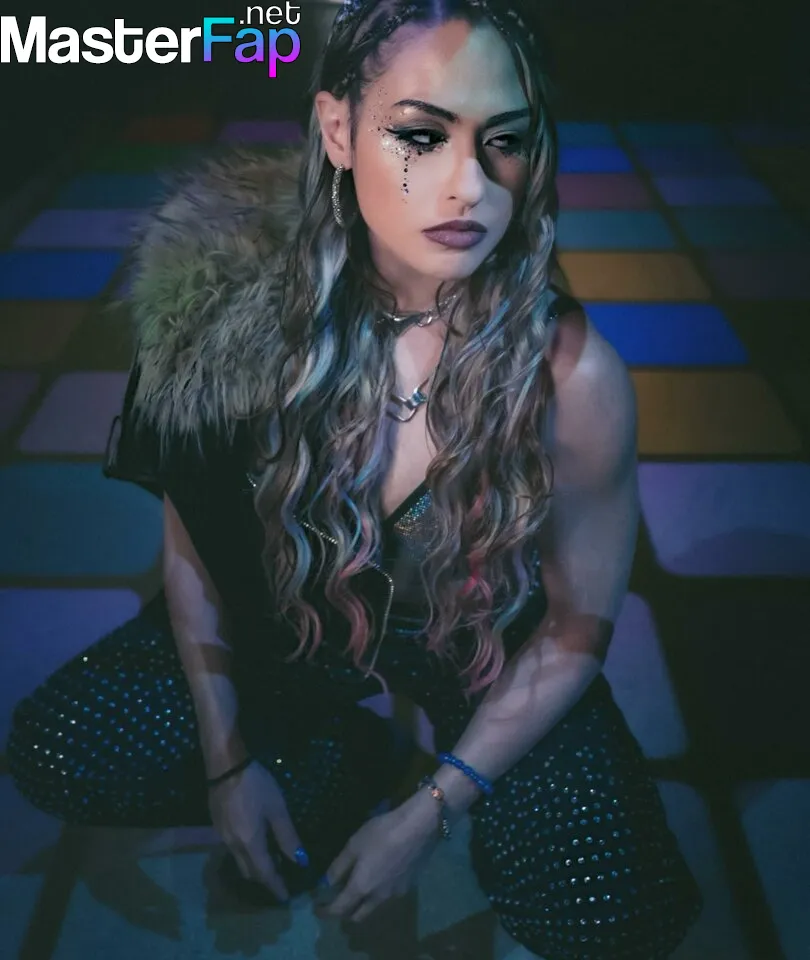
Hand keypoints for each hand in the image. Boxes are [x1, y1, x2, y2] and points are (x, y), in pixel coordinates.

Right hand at [208, 760, 305, 902]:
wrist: (225, 766)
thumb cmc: (256, 785)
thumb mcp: (277, 808)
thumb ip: (288, 836)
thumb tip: (300, 860)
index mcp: (250, 843)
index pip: (264, 873)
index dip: (275, 886)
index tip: (285, 898)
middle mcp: (233, 845)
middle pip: (249, 871)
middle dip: (264, 880)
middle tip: (280, 881)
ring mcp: (222, 836)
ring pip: (240, 861)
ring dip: (254, 867)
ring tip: (271, 863)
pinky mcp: (218, 826)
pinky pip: (233, 850)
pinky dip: (246, 854)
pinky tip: (256, 844)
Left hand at [318, 794, 440, 923]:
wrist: (418, 828)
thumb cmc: (382, 833)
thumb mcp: (354, 845)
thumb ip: (339, 867)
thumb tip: (326, 883)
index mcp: (361, 888)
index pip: (339, 910)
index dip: (325, 911)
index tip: (317, 908)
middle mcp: (378, 897)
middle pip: (357, 916)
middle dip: (345, 912)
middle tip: (338, 899)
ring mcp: (395, 894)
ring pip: (374, 907)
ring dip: (363, 903)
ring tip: (359, 885)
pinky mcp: (408, 886)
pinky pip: (388, 896)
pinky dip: (378, 892)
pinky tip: (380, 874)